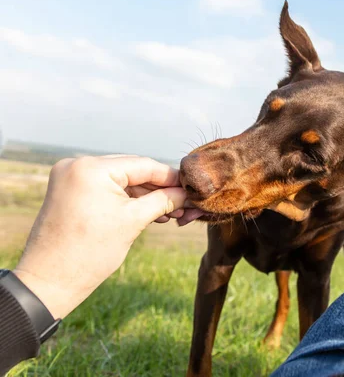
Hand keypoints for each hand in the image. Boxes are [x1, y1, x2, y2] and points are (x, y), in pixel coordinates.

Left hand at [13, 155, 187, 318]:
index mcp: (91, 168)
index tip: (191, 189)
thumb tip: (186, 193)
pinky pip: (106, 189)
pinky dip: (126, 200)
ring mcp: (71, 177)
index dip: (170, 178)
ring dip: (144, 196)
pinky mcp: (69, 190)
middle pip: (132, 170)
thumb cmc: (90, 253)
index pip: (143, 165)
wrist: (49, 281)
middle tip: (183, 204)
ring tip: (169, 213)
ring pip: (120, 180)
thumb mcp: (134, 222)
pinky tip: (149, 213)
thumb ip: (163, 201)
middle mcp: (78, 165)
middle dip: (159, 188)